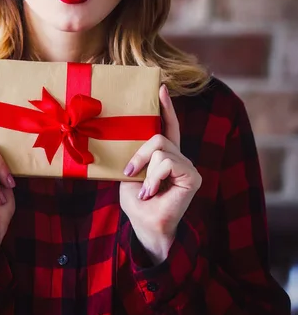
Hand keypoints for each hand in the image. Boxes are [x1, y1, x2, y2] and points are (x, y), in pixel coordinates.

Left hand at [119, 84, 201, 263]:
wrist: (146, 226)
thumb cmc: (137, 202)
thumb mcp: (129, 171)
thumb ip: (133, 152)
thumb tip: (121, 131)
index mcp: (164, 155)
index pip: (168, 126)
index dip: (166, 107)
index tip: (161, 87)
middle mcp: (179, 157)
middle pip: (158, 136)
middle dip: (140, 154)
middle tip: (130, 172)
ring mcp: (188, 166)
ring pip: (161, 148)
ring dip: (146, 170)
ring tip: (146, 189)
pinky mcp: (193, 176)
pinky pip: (168, 162)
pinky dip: (155, 177)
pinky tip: (154, 192)